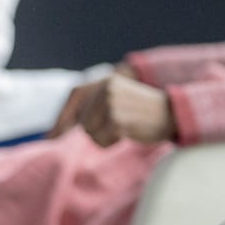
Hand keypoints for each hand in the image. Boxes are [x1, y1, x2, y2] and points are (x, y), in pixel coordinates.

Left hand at [57, 73, 174, 146]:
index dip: (62, 119)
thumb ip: (91, 109)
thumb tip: (53, 135)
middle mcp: (105, 88)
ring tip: (123, 129)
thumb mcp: (116, 101)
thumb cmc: (142, 112)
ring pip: (89, 132)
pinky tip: (127, 134)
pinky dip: (110, 142)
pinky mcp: (117, 120)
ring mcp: (111, 103)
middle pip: (81, 120)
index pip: (74, 97)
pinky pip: (100, 140)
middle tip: (115, 128)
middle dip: (92, 130)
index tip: (52, 138)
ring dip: (102, 137)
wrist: (173, 114)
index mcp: (104, 81)